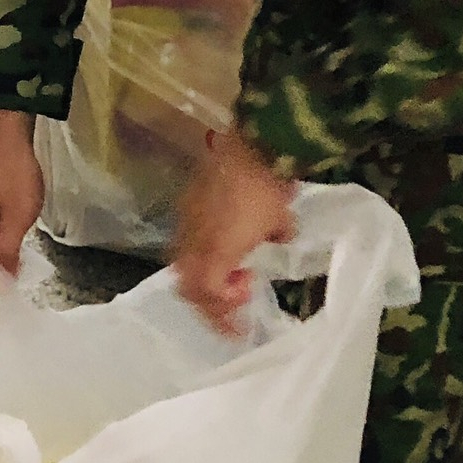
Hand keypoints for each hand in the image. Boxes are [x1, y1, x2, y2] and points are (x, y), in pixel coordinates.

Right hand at [170, 130, 297, 336]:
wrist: (251, 142)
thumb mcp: (281, 223)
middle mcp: (193, 236)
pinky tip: (224, 250)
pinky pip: (186, 242)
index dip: (220, 312)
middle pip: (187, 282)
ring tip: (231, 277)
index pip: (206, 291)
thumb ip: (276, 240)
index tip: (242, 320)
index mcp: (216, 247)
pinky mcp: (188, 203)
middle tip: (234, 305)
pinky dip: (201, 257)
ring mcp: (187, 218)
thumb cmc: (269, 187)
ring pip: (182, 263)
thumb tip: (276, 242)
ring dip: (203, 279)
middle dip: (208, 301)